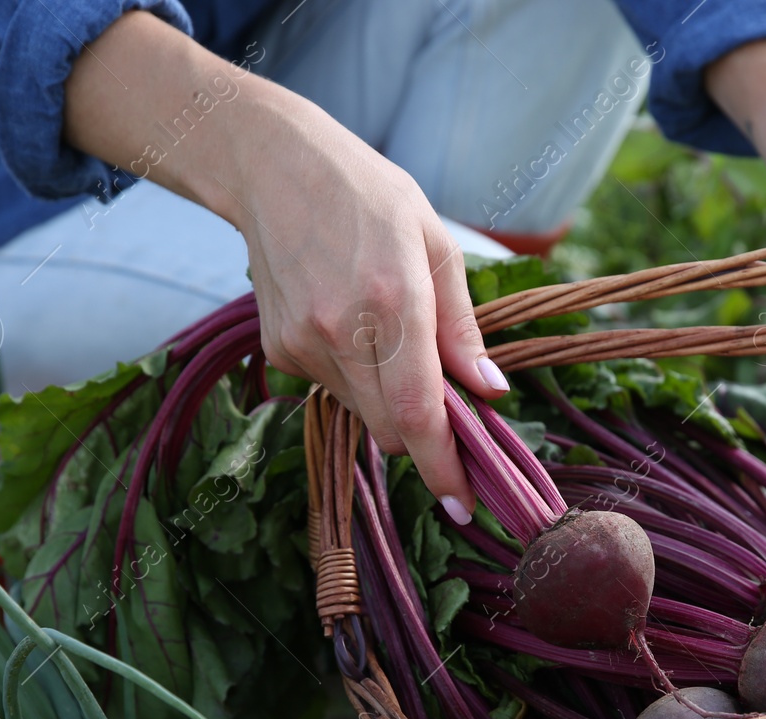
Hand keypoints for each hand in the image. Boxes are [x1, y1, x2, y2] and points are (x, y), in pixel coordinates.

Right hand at [63, 12, 505, 517]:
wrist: (274, 168)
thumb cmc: (371, 199)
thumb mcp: (437, 247)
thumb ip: (463, 329)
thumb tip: (491, 393)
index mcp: (392, 303)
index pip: (417, 414)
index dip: (442, 467)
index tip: (464, 503)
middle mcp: (340, 333)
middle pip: (391, 431)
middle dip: (426, 437)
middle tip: (453, 415)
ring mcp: (302, 345)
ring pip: (362, 414)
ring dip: (390, 400)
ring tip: (390, 334)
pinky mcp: (279, 351)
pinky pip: (333, 390)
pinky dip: (357, 377)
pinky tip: (352, 323)